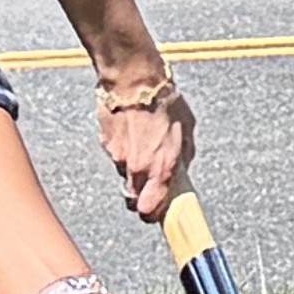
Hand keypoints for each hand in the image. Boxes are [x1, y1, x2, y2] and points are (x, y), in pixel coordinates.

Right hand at [95, 79, 193, 222]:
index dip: (153, 215)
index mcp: (161, 167)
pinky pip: (115, 155)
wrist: (134, 79)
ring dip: (131, 168)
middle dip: (141, 193)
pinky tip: (131, 132)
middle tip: (149, 180)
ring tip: (142, 145)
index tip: (157, 213)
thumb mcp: (187, 130)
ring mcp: (119, 157)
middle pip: (134, 199)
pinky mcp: (106, 144)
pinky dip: (122, 149)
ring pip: (124, 175)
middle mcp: (138, 168)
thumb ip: (182, 156)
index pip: (151, 211)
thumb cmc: (164, 100)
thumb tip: (180, 169)